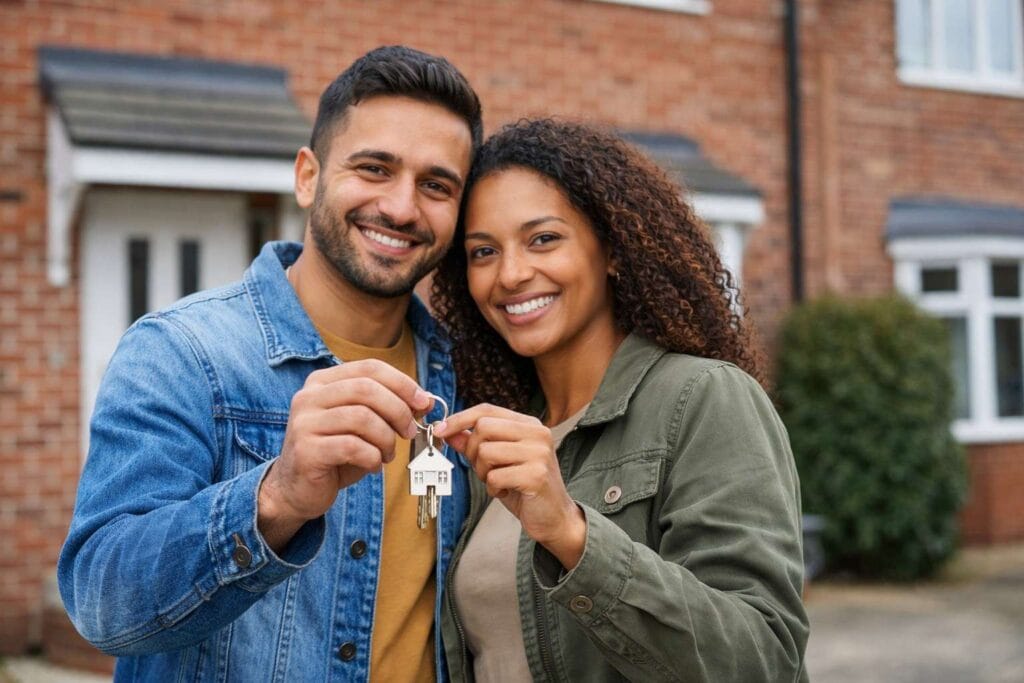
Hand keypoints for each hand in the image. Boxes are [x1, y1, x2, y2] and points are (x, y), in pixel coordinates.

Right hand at [258, 360, 431, 551]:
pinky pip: (353, 447)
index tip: (423, 402)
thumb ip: (390, 409)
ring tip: (387, 454)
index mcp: (323, 382)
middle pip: (366, 389)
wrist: (296, 489)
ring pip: (362, 417)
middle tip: (408, 432)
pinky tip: (373, 465)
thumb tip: (426, 400)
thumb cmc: (335, 454)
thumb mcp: (365, 426)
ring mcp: (304, 422)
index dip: (402, 383)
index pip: (369, 368)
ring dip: (386, 439)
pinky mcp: (306, 450)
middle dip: (398, 410)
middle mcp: (309, 396)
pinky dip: (372, 457)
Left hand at [436, 404, 585, 569]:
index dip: (460, 419)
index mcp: (529, 425)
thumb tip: (449, 432)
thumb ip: (475, 444)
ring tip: (500, 482)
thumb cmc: (525, 488)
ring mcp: (539, 453)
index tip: (440, 430)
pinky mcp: (536, 475)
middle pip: (483, 429)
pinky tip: (507, 492)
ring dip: (484, 473)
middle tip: (486, 470)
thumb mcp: (497, 462)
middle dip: (473, 453)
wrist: (555, 517)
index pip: (487, 410)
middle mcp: (537, 433)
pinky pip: (494, 477)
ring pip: (485, 452)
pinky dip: (494, 489)